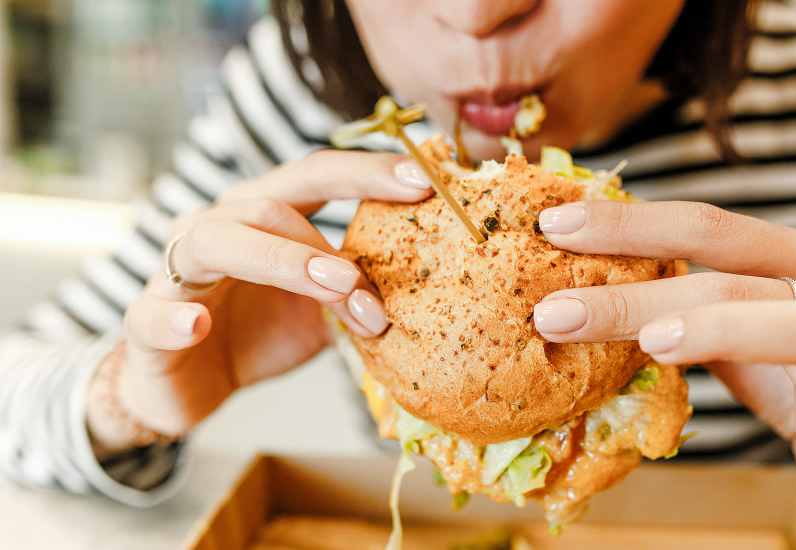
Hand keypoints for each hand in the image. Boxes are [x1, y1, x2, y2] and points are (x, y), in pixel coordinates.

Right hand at [86, 151, 433, 452]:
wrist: (187, 385)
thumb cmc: (258, 333)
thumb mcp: (321, 311)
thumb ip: (358, 291)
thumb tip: (431, 286)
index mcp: (263, 215)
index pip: (315, 176)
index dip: (366, 173)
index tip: (423, 182)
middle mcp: (219, 226)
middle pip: (270, 203)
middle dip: (328, 239)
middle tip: (371, 275)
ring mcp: (178, 270)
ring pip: (218, 242)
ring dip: (282, 263)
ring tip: (333, 289)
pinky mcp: (147, 321)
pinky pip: (155, 314)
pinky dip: (175, 318)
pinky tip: (197, 326)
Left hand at [532, 200, 795, 543]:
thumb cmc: (793, 373)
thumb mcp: (730, 332)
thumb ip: (678, 307)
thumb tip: (575, 292)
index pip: (706, 227)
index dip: (630, 225)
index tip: (552, 228)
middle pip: (732, 280)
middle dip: (638, 293)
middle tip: (556, 312)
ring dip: (730, 331)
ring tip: (655, 344)